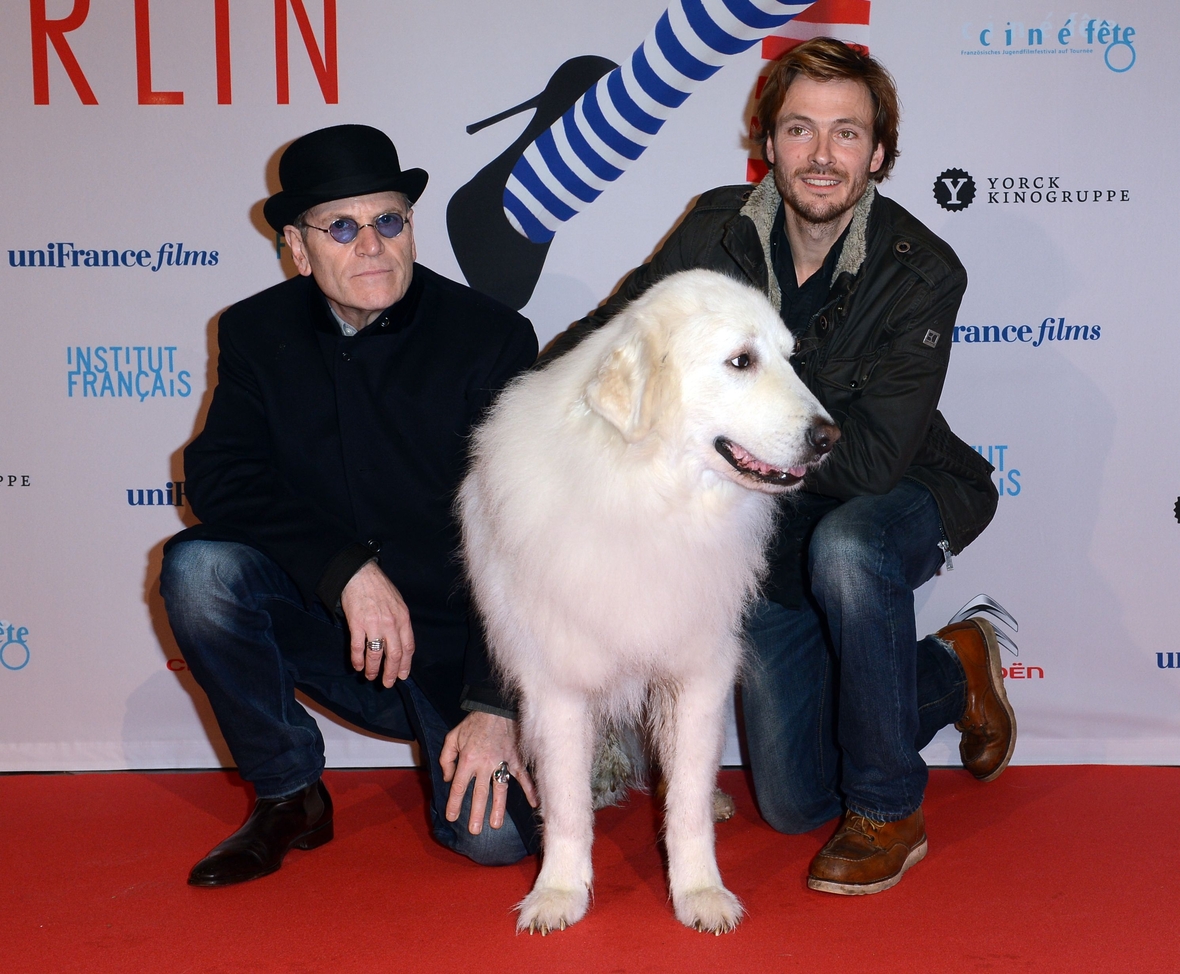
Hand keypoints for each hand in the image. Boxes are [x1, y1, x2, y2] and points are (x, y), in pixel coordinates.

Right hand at [340, 561, 414, 687]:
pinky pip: (359, 647)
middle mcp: (391, 623)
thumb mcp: (398, 603)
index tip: (402, 676)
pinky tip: (357, 666)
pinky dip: (358, 659)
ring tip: (371, 677)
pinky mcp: (357, 623)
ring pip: (376, 654)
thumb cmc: (379, 588)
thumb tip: (400, 641)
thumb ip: (400, 621)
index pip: (408, 647)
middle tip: (387, 683)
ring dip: (373, 669)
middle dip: (391, 672)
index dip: (405, 664)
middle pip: (394, 654)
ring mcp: (374, 624)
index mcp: (403, 618)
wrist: (360, 574)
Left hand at [440, 711, 536, 833]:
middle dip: (476, 813)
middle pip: (480, 794)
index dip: (455, 803)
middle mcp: (485, 764)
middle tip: (475, 830)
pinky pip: (523, 777)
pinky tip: (534, 803)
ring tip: (495, 825)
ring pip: (500, 790)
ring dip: (498, 808)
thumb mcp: (453, 737)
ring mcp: (502, 762)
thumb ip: (446, 758)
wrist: (496, 708)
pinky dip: (530, 790)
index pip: (460, 787)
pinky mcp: (515, 759)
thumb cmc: (474, 723)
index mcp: (468, 759)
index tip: (453, 817)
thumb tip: (448, 778)